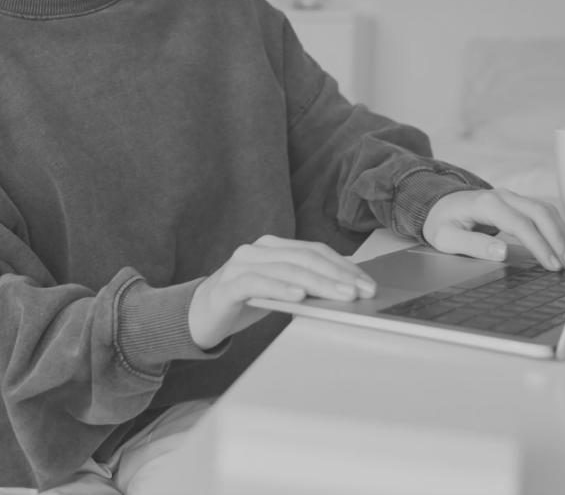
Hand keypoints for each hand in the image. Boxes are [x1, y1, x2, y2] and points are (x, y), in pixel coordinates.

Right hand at [187, 235, 375, 348]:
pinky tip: (298, 295)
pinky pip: (257, 283)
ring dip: (318, 282)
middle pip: (305, 258)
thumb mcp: (277, 292)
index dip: (343, 266)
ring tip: (341, 295)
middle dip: (337, 275)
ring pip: (286, 269)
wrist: (197, 317)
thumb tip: (345, 293)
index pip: (315, 251)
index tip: (367, 283)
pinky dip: (280, 288)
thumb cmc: (242, 304)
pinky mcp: (226, 286)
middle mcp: (256, 250)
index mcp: (272, 247)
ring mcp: (240, 265)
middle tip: (361, 291)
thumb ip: (303, 286)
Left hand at [423, 189, 564, 270]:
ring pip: (545, 209)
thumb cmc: (441, 223)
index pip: (521, 224)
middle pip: (540, 213)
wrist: (437, 205)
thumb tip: (502, 252)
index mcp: (486, 204)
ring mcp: (511, 197)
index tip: (552, 264)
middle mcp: (502, 196)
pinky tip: (564, 244)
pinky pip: (542, 211)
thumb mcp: (446, 238)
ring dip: (561, 233)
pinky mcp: (516, 203)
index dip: (540, 245)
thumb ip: (473, 245)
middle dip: (558, 239)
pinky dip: (556, 227)